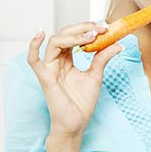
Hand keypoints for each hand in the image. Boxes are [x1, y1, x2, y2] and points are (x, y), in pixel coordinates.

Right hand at [27, 23, 120, 138]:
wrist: (76, 123)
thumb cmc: (81, 103)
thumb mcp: (95, 76)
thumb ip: (103, 58)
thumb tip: (118, 44)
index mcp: (67, 60)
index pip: (74, 36)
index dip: (87, 29)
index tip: (104, 28)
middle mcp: (57, 61)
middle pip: (64, 34)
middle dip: (82, 29)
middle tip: (99, 29)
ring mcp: (50, 68)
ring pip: (55, 42)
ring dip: (72, 35)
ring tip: (90, 36)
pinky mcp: (45, 78)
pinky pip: (33, 60)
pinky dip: (33, 46)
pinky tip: (39, 34)